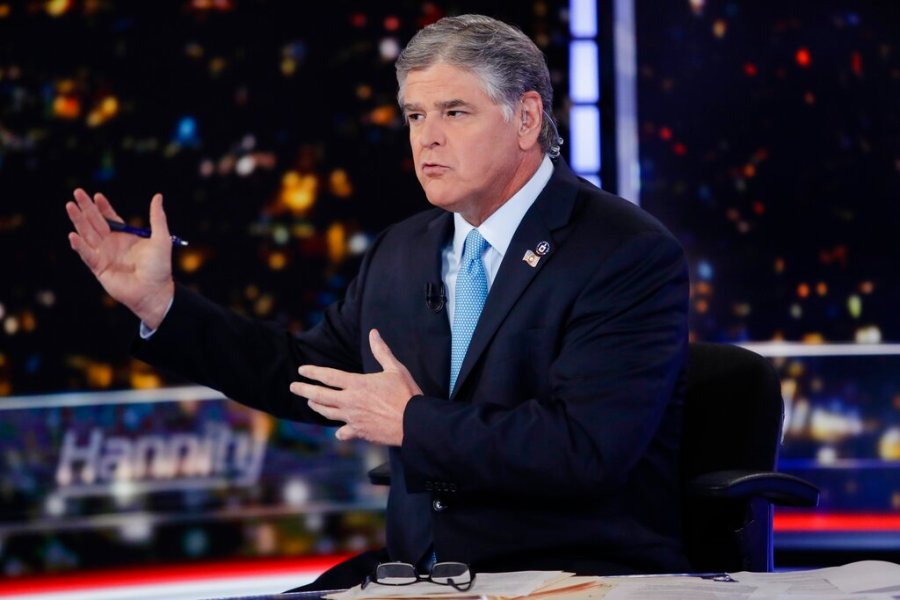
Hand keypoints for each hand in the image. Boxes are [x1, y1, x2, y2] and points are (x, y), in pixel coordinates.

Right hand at [66, 189, 174, 328]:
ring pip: (87, 234)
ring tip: (70, 206)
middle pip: (95, 222)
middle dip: (86, 208)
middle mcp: (112, 244)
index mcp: (125, 237)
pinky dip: (79, 246)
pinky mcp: (98, 268)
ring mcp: (103, 255)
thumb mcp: (160, 239)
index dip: (102, 207)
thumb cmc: (159, 267)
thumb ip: (157, 218)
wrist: (155, 291)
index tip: (97, 195)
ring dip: (78, 221)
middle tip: (77, 192)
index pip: (110, 218)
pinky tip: (72, 235)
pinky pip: (87, 255)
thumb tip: (158, 196)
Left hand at [291, 329, 422, 445]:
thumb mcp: (395, 368)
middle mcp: (350, 401)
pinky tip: (338, 431)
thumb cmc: (406, 394)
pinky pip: (343, 432)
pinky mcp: (359, 432)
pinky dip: (340, 431)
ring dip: (317, 406)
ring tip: (311, 402)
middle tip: (293, 387)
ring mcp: (352, 418)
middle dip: (304, 390)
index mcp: (357, 384)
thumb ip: (381, 351)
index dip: (313, 372)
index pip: (328, 376)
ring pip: (327, 413)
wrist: (413, 422)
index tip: (302, 370)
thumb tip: (374, 333)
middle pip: (320, 395)